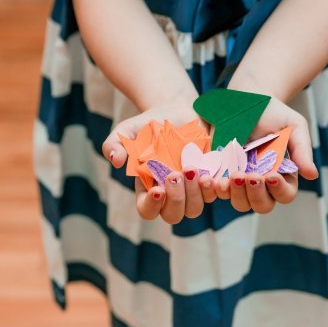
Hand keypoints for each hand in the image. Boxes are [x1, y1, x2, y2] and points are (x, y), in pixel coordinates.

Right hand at [102, 102, 217, 224]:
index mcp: (147, 188)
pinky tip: (208, 175)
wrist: (178, 112)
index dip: (152, 206)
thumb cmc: (150, 125)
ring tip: (192, 169)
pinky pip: (213, 194)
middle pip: (173, 215)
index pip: (147, 210)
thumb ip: (114, 144)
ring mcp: (191, 189)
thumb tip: (115, 160)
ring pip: (194, 208)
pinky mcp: (209, 180)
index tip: (157, 189)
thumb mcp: (127, 130)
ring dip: (195, 194)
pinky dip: (212, 188)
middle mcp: (170, 194)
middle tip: (175, 174)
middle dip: (176, 199)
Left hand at [213, 95, 318, 213]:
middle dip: (257, 194)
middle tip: (251, 176)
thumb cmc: (274, 114)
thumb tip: (312, 175)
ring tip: (234, 175)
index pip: (285, 194)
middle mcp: (262, 183)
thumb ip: (302, 150)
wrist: (246, 100)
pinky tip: (215, 178)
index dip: (279, 190)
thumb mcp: (294, 126)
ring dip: (237, 194)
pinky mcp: (221, 174)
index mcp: (282, 175)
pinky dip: (216, 189)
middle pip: (262, 205)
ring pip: (240, 203)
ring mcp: (240, 181)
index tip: (271, 175)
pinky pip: (218, 191)